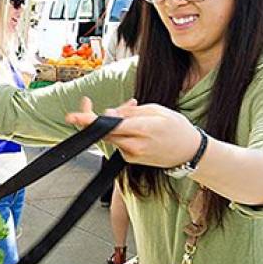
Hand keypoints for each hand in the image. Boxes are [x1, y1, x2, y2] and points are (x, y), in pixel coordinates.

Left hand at [65, 97, 200, 167]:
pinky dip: (119, 132)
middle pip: (104, 131)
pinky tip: (133, 125)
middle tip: (85, 104)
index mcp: (142, 129)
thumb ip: (129, 113)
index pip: (110, 124)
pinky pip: (118, 142)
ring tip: (130, 111)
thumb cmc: (176, 127)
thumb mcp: (156, 110)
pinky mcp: (130, 159)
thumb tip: (109, 114)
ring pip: (110, 136)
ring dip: (111, 123)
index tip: (73, 117)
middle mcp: (134, 145)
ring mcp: (132, 154)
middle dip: (93, 119)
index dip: (89, 121)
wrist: (189, 152)